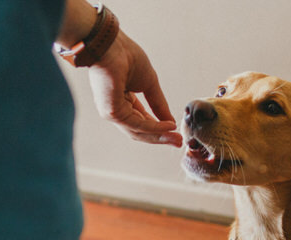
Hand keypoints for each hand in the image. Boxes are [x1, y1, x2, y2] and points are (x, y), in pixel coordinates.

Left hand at [87, 32, 182, 146]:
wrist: (112, 46)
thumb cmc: (126, 57)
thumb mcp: (149, 83)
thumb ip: (159, 104)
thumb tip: (170, 121)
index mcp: (123, 101)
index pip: (142, 121)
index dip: (160, 128)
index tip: (176, 133)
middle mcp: (116, 109)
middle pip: (140, 130)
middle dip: (161, 137)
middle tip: (178, 142)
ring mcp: (112, 112)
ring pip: (138, 131)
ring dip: (159, 136)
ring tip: (175, 138)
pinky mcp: (112, 112)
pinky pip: (136, 124)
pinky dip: (153, 127)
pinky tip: (167, 126)